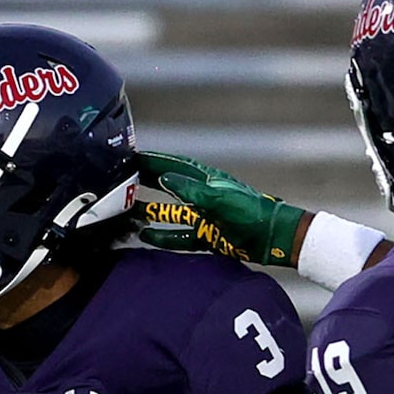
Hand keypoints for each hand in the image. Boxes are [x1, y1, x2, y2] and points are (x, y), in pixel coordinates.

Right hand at [133, 150, 309, 267]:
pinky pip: (177, 235)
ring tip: (126, 210)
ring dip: (149, 211)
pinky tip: (145, 235)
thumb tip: (164, 179)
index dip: (153, 161)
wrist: (271, 236)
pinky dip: (161, 236)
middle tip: (122, 181)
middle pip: (167, 186)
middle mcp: (201, 195)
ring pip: (168, 211)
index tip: (131, 157)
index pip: (173, 166)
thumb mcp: (219, 198)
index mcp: (206, 179)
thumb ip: (190, 189)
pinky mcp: (205, 235)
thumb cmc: (250, 212)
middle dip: (145, 182)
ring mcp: (202, 216)